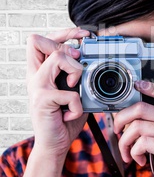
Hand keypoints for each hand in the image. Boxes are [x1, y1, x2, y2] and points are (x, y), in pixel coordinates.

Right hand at [26, 27, 89, 157]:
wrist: (55, 143)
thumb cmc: (65, 117)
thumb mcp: (75, 91)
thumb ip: (79, 75)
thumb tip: (94, 59)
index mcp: (42, 71)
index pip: (42, 40)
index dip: (64, 33)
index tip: (84, 36)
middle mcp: (36, 76)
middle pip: (38, 41)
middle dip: (64, 47)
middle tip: (77, 64)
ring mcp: (37, 87)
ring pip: (58, 59)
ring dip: (75, 71)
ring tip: (75, 88)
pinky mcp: (42, 100)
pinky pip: (70, 93)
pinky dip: (78, 104)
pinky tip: (73, 113)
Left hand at [113, 81, 153, 176]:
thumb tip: (129, 118)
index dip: (152, 86)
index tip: (137, 84)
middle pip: (143, 108)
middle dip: (121, 118)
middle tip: (117, 130)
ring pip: (138, 126)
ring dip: (124, 141)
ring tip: (128, 152)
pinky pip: (143, 142)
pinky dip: (134, 152)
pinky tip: (139, 160)